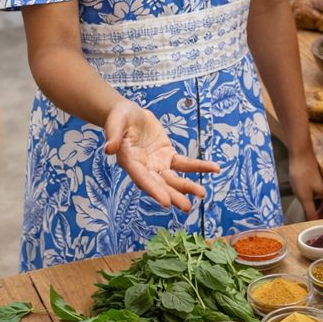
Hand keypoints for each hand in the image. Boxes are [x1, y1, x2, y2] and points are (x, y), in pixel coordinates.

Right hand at [103, 99, 218, 209]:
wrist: (129, 115)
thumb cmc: (119, 119)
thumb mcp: (115, 123)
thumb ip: (113, 135)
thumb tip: (108, 149)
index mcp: (130, 162)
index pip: (142, 179)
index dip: (154, 190)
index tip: (166, 202)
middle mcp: (144, 168)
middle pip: (160, 184)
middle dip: (173, 195)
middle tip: (187, 207)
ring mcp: (157, 164)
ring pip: (174, 178)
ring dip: (187, 186)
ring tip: (202, 194)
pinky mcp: (168, 156)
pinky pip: (185, 164)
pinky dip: (199, 167)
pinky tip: (214, 169)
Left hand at [288, 150, 322, 219]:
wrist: (300, 153)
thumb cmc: (302, 173)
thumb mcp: (304, 196)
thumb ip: (310, 211)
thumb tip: (314, 224)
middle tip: (316, 223)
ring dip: (320, 209)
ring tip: (312, 214)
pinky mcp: (318, 180)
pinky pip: (321, 195)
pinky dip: (316, 201)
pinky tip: (308, 201)